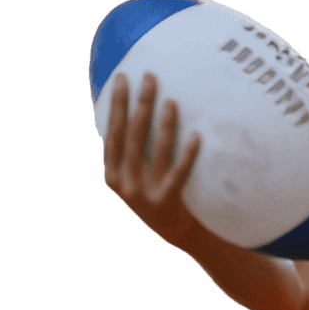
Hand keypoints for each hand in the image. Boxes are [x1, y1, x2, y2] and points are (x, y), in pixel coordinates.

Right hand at [102, 72, 203, 251]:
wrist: (174, 232)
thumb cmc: (154, 193)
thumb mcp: (132, 175)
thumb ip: (127, 150)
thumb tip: (128, 106)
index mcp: (112, 173)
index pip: (112, 132)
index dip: (117, 104)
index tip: (123, 77)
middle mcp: (125, 182)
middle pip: (133, 135)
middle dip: (141, 103)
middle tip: (151, 78)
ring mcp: (146, 192)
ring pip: (156, 150)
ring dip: (164, 123)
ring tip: (172, 101)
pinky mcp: (168, 201)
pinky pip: (180, 173)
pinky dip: (188, 154)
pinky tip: (196, 137)